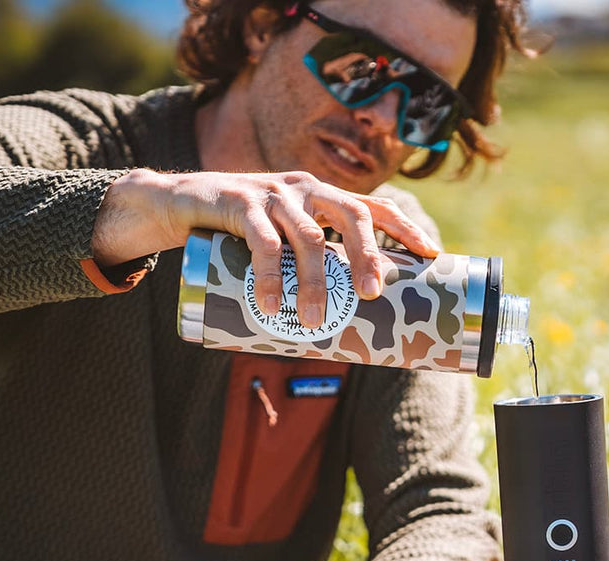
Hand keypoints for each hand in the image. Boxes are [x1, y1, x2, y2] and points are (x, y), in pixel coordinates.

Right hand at [91, 168, 440, 325]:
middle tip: (372, 294)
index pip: (373, 207)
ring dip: (315, 281)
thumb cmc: (239, 233)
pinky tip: (272, 306)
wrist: (177, 203)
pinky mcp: (239, 203)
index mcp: (322, 197)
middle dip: (368, 255)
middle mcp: (304, 189)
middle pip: (352, 215)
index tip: (431, 256)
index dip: (404, 229)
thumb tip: (343, 323)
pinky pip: (262, 243)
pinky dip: (271, 277)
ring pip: (307, 237)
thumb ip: (307, 265)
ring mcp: (272, 193)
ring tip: (314, 319)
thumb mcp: (280, 240)